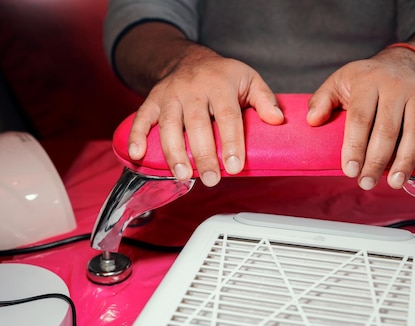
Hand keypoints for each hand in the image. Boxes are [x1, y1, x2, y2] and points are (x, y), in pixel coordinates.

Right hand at [127, 51, 283, 186]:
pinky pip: (141, 118)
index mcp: (219, 84)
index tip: (235, 166)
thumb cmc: (223, 75)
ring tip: (183, 175)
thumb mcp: (249, 79)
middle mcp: (192, 88)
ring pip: (169, 124)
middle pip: (197, 124)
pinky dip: (137, 136)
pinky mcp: (152, 100)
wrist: (189, 58)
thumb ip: (264, 99)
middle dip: (203, 154)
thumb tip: (277, 120)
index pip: (227, 116)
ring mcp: (170, 94)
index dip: (231, 142)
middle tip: (212, 179)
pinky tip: (138, 155)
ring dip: (174, 152)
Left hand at [306, 46, 414, 190]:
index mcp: (367, 81)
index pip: (360, 118)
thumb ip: (322, 100)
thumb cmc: (365, 80)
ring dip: (405, 160)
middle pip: (387, 129)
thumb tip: (313, 120)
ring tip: (394, 183)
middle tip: (367, 183)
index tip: (350, 171)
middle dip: (376, 160)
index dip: (355, 147)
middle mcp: (395, 85)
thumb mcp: (338, 82)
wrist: (400, 63)